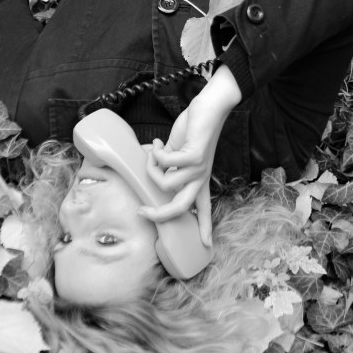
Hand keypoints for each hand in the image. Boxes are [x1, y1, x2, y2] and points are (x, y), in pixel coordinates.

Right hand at [139, 65, 241, 246]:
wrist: (210, 107)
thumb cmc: (194, 128)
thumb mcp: (180, 152)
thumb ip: (169, 166)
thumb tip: (153, 171)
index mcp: (200, 179)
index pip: (204, 208)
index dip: (203, 227)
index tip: (206, 245)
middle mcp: (201, 177)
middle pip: (181, 208)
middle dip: (159, 214)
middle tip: (142, 212)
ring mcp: (199, 168)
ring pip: (165, 183)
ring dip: (152, 166)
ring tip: (155, 150)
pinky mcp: (195, 156)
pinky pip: (165, 164)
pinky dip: (156, 153)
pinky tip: (159, 143)